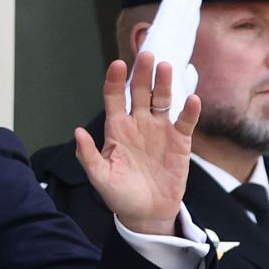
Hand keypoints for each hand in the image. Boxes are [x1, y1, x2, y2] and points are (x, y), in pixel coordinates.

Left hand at [75, 51, 200, 235]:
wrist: (146, 213)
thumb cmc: (120, 194)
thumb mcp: (100, 177)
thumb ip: (88, 156)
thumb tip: (77, 132)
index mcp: (117, 128)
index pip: (114, 98)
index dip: (115, 81)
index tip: (117, 65)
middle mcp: (138, 124)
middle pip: (140, 93)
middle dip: (142, 74)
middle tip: (146, 55)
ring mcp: (159, 130)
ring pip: (162, 101)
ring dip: (165, 84)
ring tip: (166, 67)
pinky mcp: (179, 142)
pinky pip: (185, 122)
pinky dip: (189, 111)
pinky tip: (192, 99)